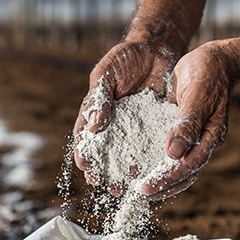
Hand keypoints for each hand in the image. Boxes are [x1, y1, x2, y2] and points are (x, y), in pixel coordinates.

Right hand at [73, 41, 178, 193]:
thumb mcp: (106, 72)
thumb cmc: (125, 58)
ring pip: (125, 159)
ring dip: (123, 176)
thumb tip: (94, 126)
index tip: (86, 166)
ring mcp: (132, 132)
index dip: (84, 154)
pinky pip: (149, 151)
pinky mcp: (152, 131)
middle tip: (106, 186)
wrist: (156, 50)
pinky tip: (149, 175)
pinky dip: (148, 165)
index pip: (84, 140)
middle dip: (103, 174)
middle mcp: (111, 128)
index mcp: (94, 115)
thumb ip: (99, 97)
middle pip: (103, 157)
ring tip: (125, 189)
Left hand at [137, 42, 235, 200]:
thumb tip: (173, 154)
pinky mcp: (179, 133)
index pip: (187, 167)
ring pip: (174, 168)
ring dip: (156, 181)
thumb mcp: (196, 96)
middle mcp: (201, 143)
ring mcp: (191, 140)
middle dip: (159, 188)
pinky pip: (166, 154)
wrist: (212, 59)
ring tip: (133, 190)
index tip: (143, 189)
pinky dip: (152, 163)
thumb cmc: (207, 72)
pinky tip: (135, 168)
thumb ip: (186, 124)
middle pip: (181, 176)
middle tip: (134, 196)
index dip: (164, 180)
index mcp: (210, 137)